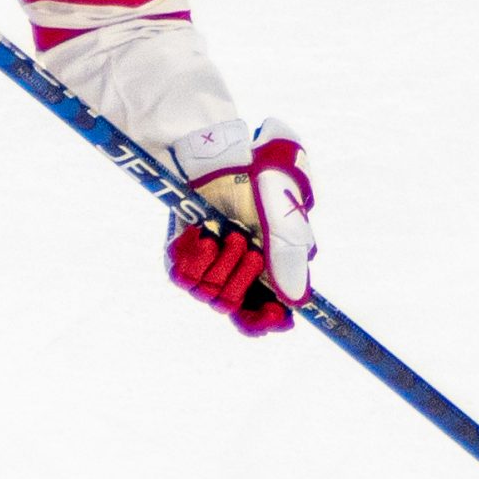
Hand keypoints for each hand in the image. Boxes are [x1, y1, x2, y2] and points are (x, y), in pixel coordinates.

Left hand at [164, 120, 315, 335]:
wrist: (218, 157)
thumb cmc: (258, 184)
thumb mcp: (282, 222)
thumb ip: (289, 262)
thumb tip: (297, 302)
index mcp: (265, 270)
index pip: (262, 316)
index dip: (265, 322)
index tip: (271, 316)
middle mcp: (234, 273)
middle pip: (233, 309)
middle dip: (240, 279)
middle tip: (246, 245)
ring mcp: (206, 265)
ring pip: (207, 294)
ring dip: (219, 263)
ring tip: (226, 232)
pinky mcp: (181, 255)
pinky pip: (182, 278)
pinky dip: (193, 257)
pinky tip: (202, 235)